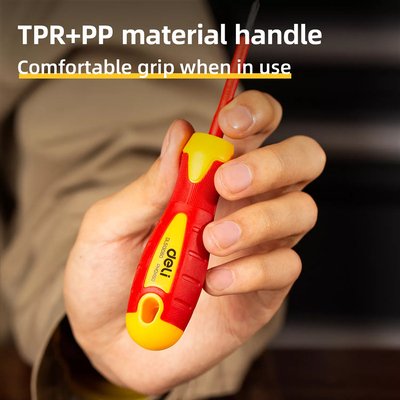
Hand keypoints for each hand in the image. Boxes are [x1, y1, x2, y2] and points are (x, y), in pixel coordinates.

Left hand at [64, 90, 325, 394]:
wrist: (111, 342)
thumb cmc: (106, 276)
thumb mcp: (110, 225)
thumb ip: (149, 185)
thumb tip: (181, 134)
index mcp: (210, 178)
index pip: (256, 128)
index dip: (255, 112)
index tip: (230, 123)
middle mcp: (246, 204)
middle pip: (301, 160)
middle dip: (273, 163)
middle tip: (226, 183)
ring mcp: (260, 246)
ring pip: (302, 211)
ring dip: (259, 220)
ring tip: (210, 240)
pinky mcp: (264, 290)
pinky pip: (285, 267)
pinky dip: (250, 271)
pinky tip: (214, 282)